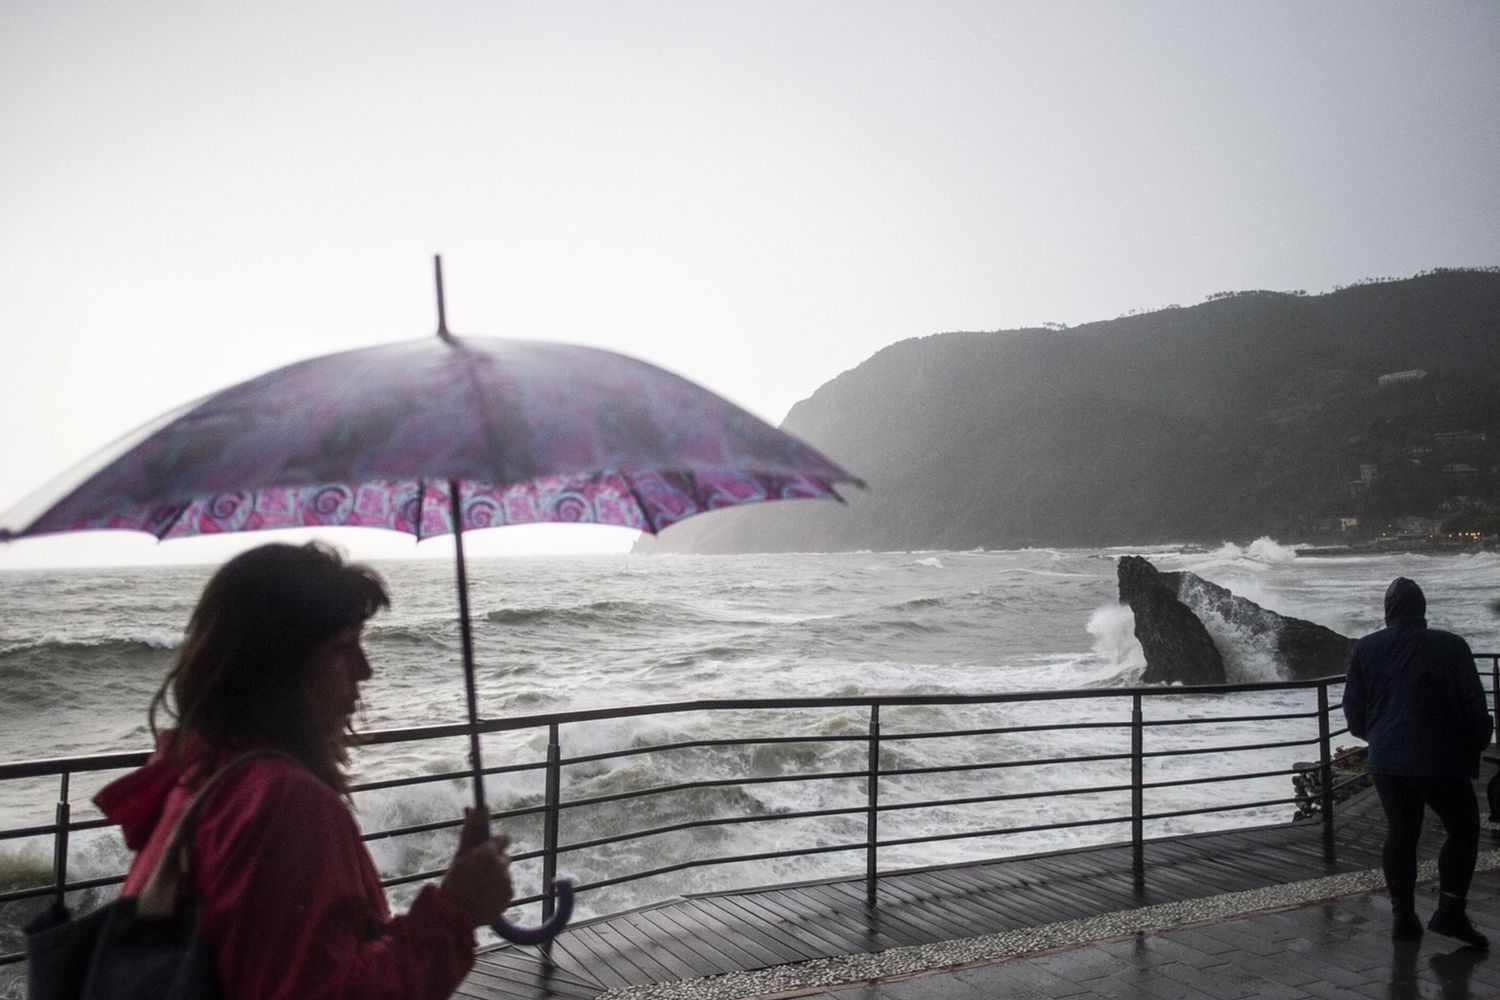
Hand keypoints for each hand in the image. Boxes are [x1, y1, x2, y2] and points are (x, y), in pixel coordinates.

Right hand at [440, 807, 513, 926]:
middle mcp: (502, 865)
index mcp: (489, 852)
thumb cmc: (454, 882)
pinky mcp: (510, 895)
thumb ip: (471, 829)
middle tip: (477, 873)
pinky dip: (498, 891)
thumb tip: (479, 806)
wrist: (455, 915)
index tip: (484, 852)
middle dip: (494, 862)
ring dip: (495, 877)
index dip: (493, 845)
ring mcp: (507, 881)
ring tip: (478, 887)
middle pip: (504, 857)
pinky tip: (484, 896)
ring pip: (504, 873)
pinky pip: (506, 888)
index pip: (503, 839)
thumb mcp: (460, 855)